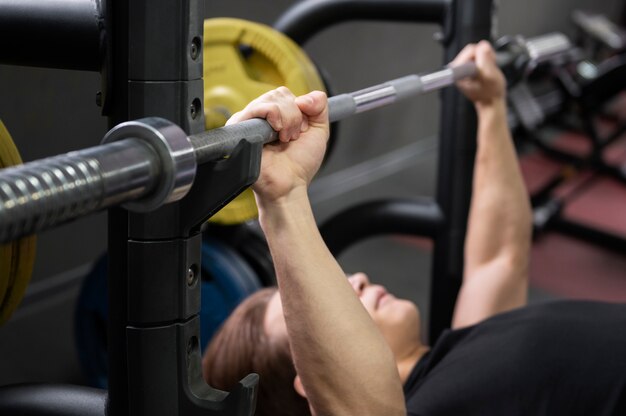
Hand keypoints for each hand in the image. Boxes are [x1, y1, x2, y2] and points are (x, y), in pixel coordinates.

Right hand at [226, 87, 328, 202]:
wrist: (289, 185)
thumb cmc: (299, 164)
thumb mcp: (319, 131)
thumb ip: (320, 107)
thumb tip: (306, 96)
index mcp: (275, 115)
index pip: (285, 94)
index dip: (299, 110)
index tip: (300, 131)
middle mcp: (260, 116)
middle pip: (279, 94)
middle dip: (294, 116)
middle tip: (291, 138)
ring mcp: (249, 120)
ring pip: (271, 99)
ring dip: (286, 120)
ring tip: (283, 139)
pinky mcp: (240, 127)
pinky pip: (259, 107)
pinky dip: (274, 116)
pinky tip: (276, 135)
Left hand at [451, 40, 505, 107]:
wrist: (490, 100)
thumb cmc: (490, 92)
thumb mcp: (491, 76)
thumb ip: (485, 59)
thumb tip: (483, 45)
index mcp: (458, 72)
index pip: (470, 50)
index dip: (483, 56)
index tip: (484, 68)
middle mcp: (456, 69)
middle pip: (472, 49)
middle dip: (484, 57)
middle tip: (488, 69)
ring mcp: (460, 68)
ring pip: (475, 51)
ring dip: (484, 59)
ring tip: (486, 70)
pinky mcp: (465, 67)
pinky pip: (476, 55)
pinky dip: (484, 60)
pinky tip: (485, 70)